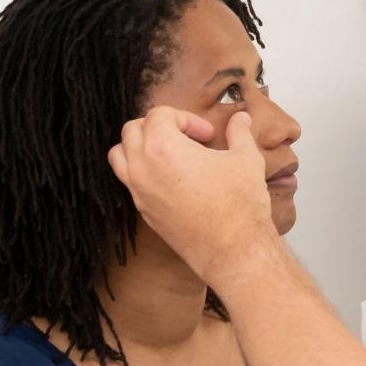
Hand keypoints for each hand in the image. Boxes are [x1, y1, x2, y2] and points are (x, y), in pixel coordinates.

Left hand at [109, 107, 284, 293]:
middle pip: (132, 130)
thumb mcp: (245, 159)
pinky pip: (130, 182)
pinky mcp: (144, 212)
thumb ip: (239, 133)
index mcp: (162, 148)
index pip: (159, 115)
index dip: (187, 118)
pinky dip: (143, 171)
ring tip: (170, 154)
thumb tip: (241, 118)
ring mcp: (139, 192)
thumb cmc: (239, 205)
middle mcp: (142, 168)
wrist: (233, 250)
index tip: (207, 134)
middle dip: (159, 127)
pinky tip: (173, 179)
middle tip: (187, 138)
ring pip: (120, 156)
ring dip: (140, 147)